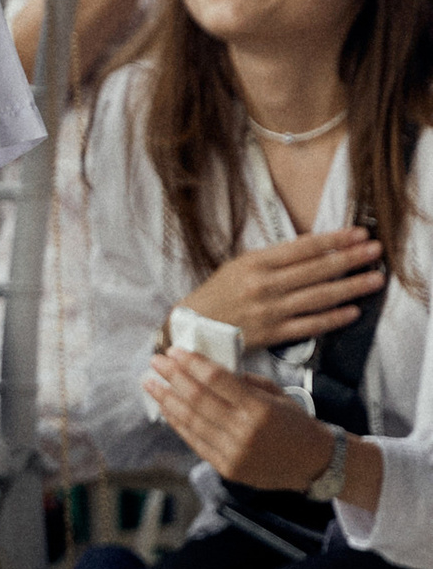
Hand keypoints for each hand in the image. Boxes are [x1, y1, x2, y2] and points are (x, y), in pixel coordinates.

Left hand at [140, 346, 338, 491]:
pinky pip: (195, 441)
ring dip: (167, 400)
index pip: (216, 380)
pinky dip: (178, 423)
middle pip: (198, 399)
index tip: (174, 351)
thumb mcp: (275, 394)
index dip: (191, 363)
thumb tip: (205, 367)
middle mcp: (245, 432)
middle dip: (172, 377)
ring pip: (191, 421)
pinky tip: (166, 408)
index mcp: (260, 409)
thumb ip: (242, 382)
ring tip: (151, 383)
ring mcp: (233, 453)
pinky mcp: (227, 468)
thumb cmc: (295, 422)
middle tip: (156, 361)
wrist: (314, 462)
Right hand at [183, 232, 383, 348]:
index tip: (358, 234)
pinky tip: (352, 311)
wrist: (193, 328)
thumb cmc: (218, 294)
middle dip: (351, 259)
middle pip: (317, 270)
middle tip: (376, 251)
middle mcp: (264, 286)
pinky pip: (310, 325)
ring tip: (374, 279)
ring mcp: (270, 311)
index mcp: (255, 263)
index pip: (303, 247)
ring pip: (319, 297)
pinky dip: (333, 318)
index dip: (334, 239)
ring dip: (351, 287)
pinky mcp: (273, 334)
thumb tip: (313, 248)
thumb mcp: (240, 265)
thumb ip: (274, 259)